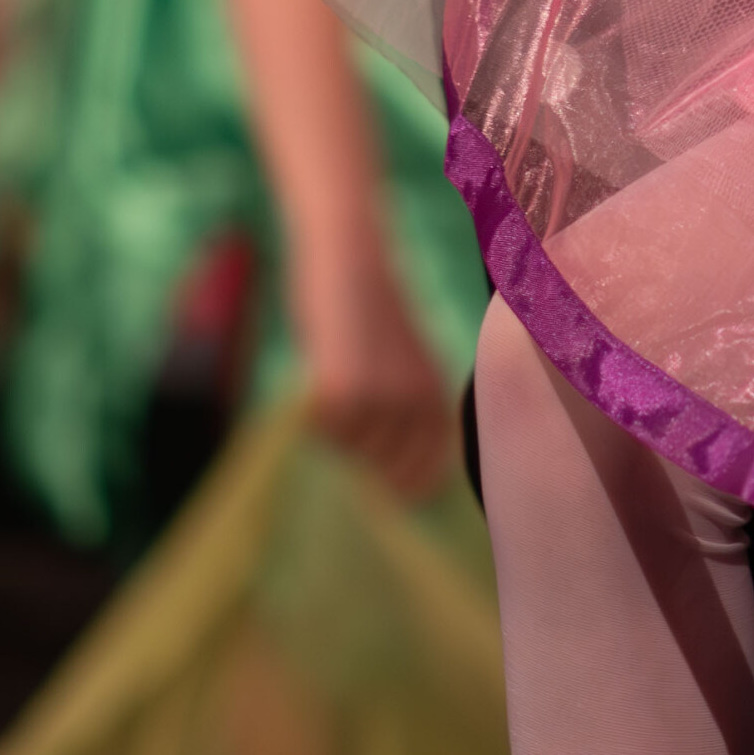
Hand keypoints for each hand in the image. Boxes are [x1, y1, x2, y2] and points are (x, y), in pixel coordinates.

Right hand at [291, 237, 457, 500]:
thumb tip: (393, 470)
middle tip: (351, 434)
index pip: (432, 466)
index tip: (397, 497)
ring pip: (351, 450)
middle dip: (368, 463)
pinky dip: (317, 418)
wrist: (349, 257)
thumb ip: (406, 406)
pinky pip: (324, 431)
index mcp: (436, 391)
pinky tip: (319, 383)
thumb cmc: (370, 309)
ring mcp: (379, 398)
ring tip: (335, 391)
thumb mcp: (404, 359)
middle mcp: (416, 400)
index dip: (413, 486)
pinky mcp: (341, 392)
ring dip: (339, 434)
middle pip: (387, 469)